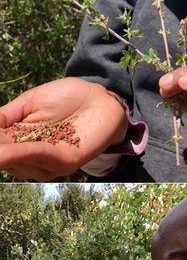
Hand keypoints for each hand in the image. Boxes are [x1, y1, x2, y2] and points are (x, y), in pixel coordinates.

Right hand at [0, 78, 127, 179]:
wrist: (102, 96)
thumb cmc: (68, 97)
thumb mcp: (30, 103)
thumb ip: (4, 117)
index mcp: (17, 142)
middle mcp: (28, 158)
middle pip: (2, 157)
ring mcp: (45, 164)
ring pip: (15, 160)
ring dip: (2, 152)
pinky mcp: (64, 163)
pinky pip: (39, 157)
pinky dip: (20, 153)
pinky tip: (4, 150)